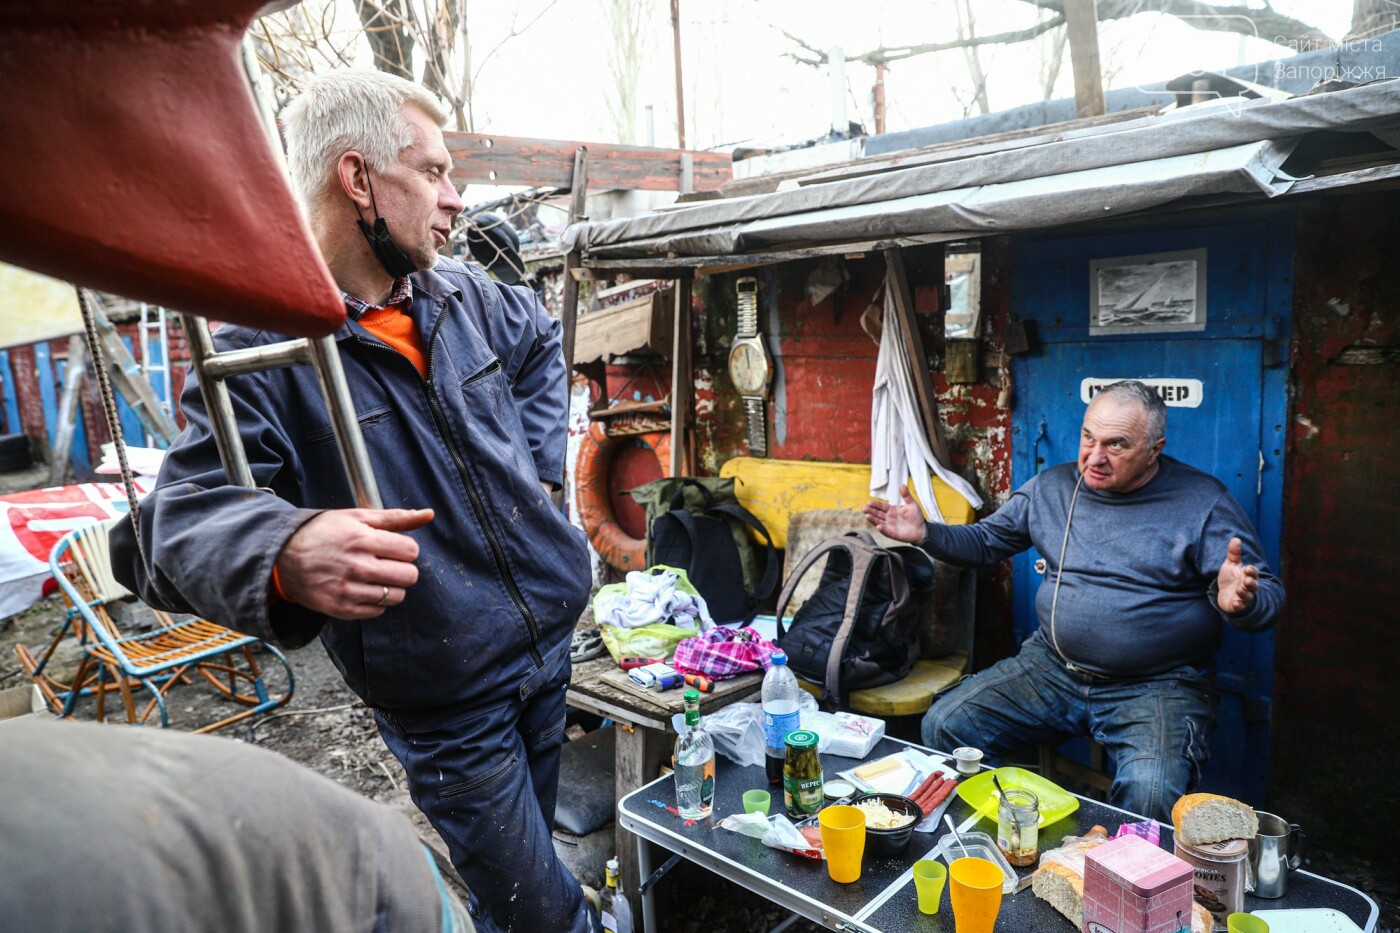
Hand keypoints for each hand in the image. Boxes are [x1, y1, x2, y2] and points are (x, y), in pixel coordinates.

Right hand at [276, 508, 434, 619]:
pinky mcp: (341, 609)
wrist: (283, 558)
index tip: (393, 548)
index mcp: (362, 540)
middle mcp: (357, 566)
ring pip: (396, 596)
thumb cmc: (323, 533)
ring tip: (376, 577)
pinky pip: (377, 611)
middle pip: (409, 576)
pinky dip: (376, 602)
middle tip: (388, 564)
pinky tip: (364, 589)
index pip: (410, 551)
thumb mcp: (357, 517)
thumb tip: (428, 514)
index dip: (406, 549)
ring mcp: (348, 590)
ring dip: (392, 587)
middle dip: (404, 569)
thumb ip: (395, 518)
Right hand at [861, 484, 926, 543]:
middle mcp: (889, 518)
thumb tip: (901, 485)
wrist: (922, 529)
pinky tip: (878, 526)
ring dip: (873, 519)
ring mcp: (890, 526)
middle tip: (864, 508)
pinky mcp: (893, 534)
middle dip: (870, 511)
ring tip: (867, 516)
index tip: (868, 502)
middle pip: (877, 514)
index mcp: (892, 510)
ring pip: (879, 522)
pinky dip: (882, 529)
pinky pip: (886, 531)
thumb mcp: (912, 504)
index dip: (875, 505)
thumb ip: (906, 495)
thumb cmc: (916, 516)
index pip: (881, 507)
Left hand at [1216, 536, 1258, 613]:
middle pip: (1253, 585)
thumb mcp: (1231, 565)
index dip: (1251, 571)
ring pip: (1247, 596)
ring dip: (1244, 593)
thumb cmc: (1231, 578)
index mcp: (1248, 575)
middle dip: (1251, 582)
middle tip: (1246, 580)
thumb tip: (1236, 538)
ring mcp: (1243, 597)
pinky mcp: (1237, 605)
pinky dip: (1239, 605)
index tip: (1247, 568)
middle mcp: (1248, 586)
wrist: (1226, 595)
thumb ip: (1234, 554)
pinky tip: (1236, 603)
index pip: (1253, 572)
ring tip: (1239, 589)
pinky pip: (1240, 606)